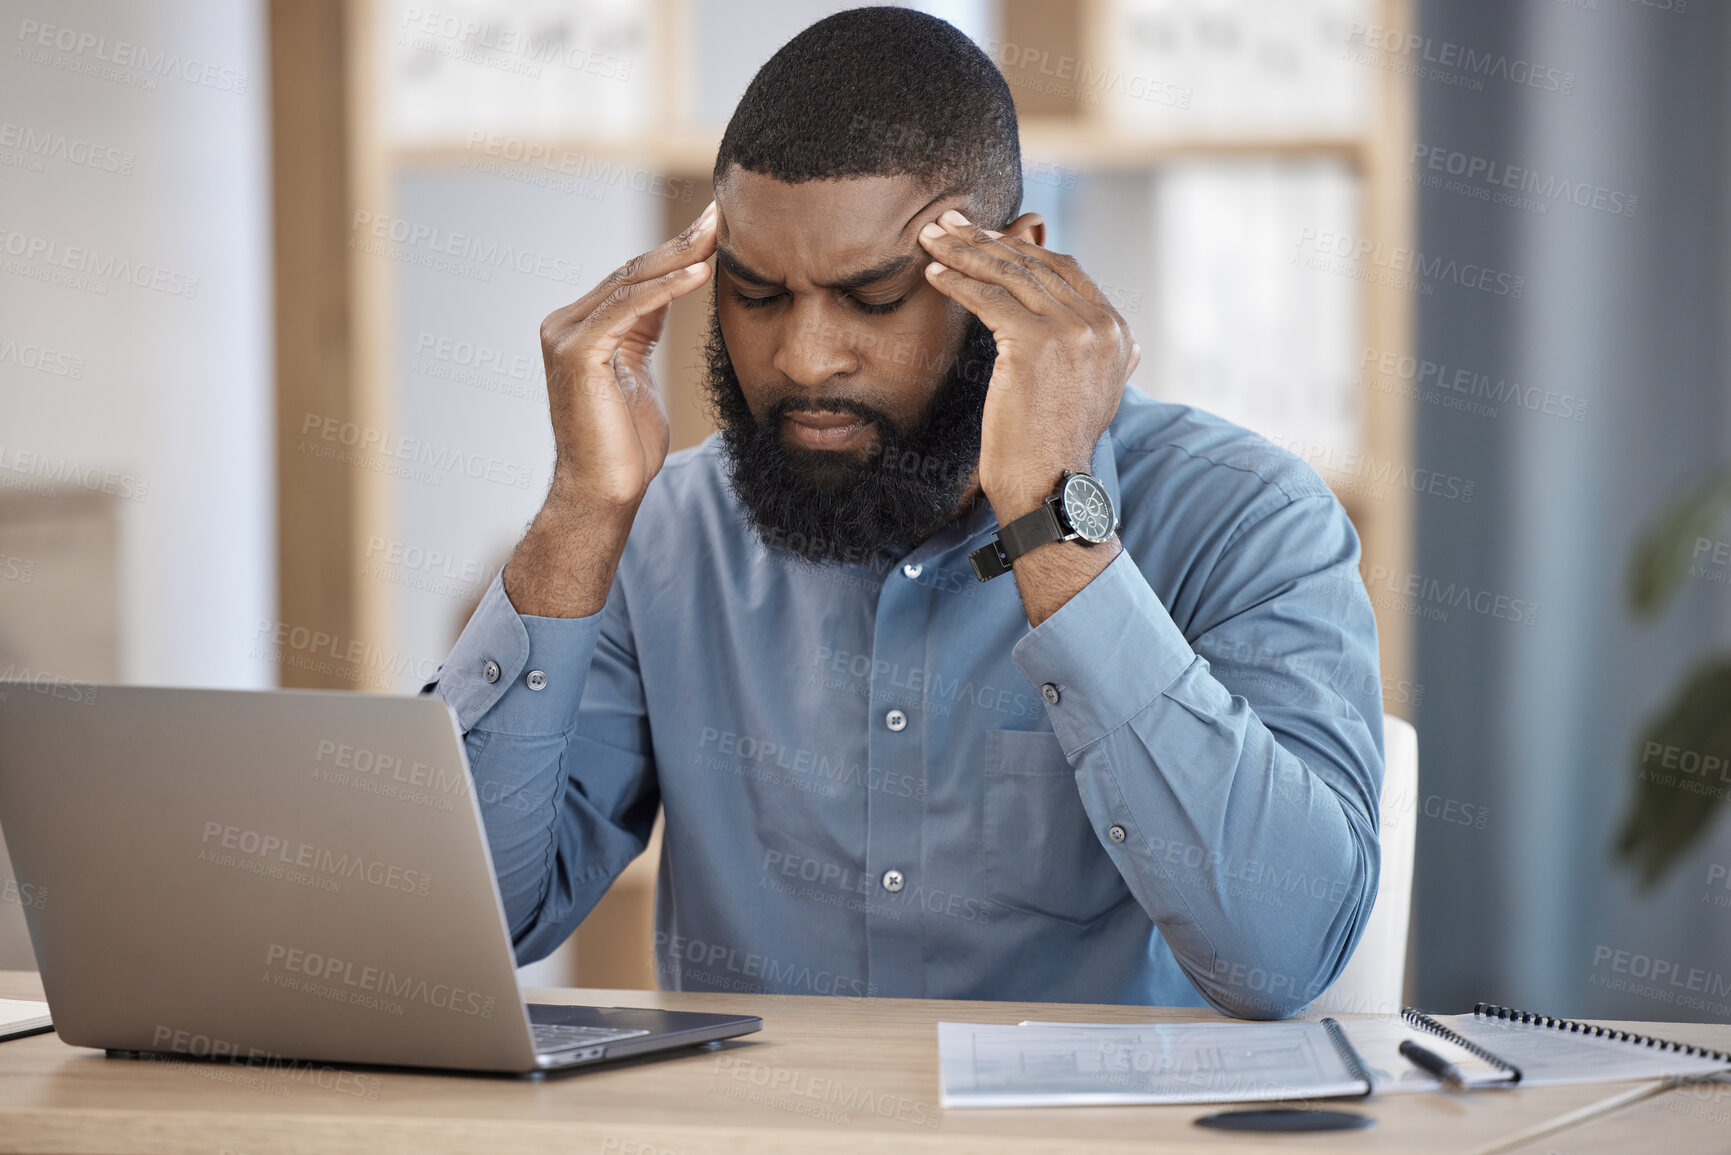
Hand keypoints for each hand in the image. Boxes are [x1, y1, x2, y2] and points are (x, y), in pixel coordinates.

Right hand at [538, 200, 715, 514]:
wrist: (604, 494)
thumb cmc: (625, 446)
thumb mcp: (639, 373)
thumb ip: (643, 329)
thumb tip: (670, 287)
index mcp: (581, 326)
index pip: (635, 278)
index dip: (677, 251)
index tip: (717, 226)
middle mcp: (565, 323)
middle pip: (634, 272)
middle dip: (683, 241)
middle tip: (723, 212)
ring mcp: (566, 336)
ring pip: (632, 282)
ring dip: (681, 255)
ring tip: (720, 233)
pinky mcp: (576, 352)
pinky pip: (628, 308)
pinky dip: (666, 288)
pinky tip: (701, 271)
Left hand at [917, 209, 1138, 521]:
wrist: (1049, 488)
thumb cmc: (1049, 448)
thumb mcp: (1081, 389)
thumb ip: (1081, 348)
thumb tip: (1054, 315)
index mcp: (1117, 332)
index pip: (1064, 270)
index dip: (1019, 248)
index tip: (982, 238)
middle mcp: (1103, 325)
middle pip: (1035, 264)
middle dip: (985, 240)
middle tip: (946, 225)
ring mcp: (1075, 331)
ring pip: (1011, 275)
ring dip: (964, 253)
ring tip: (931, 240)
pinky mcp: (1038, 342)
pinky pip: (989, 299)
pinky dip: (957, 282)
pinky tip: (932, 275)